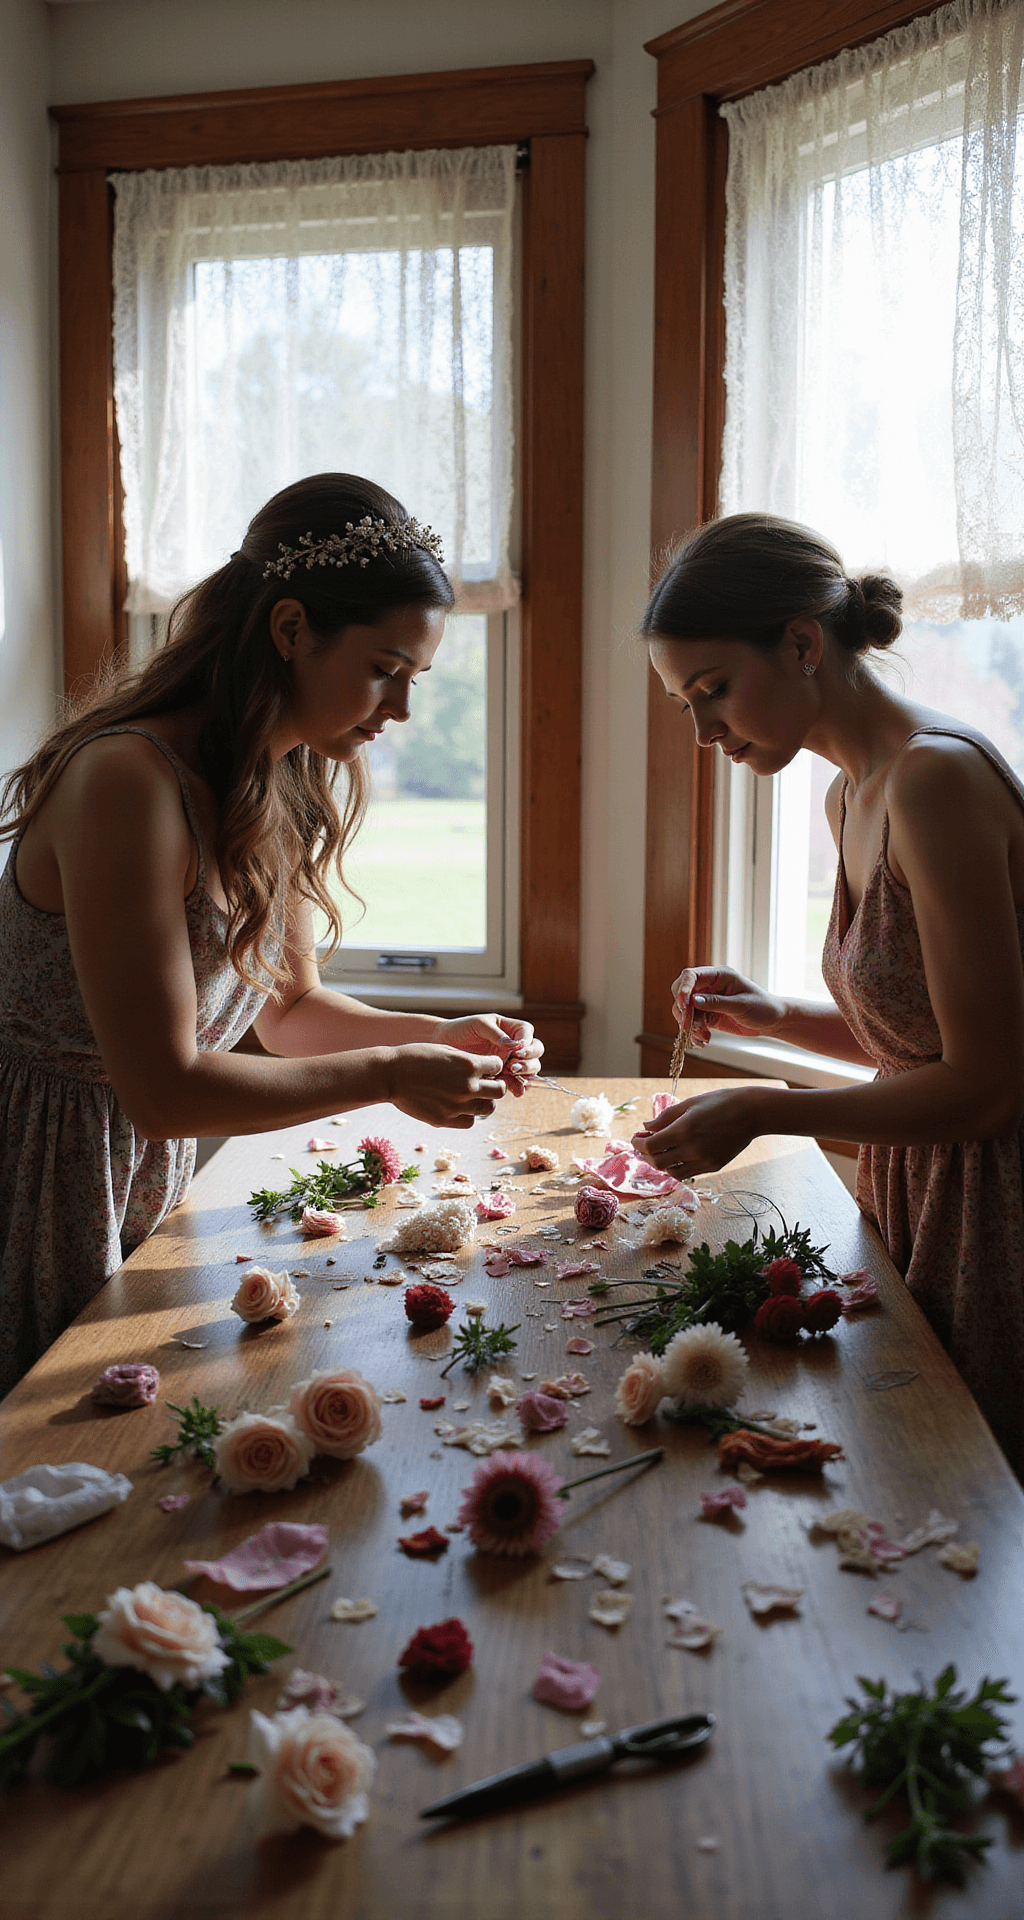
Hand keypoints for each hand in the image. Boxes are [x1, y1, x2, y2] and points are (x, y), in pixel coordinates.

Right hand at [384, 1044, 507, 1128]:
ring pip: (488, 1109)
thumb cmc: (416, 1057)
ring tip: (471, 1097)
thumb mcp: (446, 1050)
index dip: (492, 1066)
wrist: (390, 1075)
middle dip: (495, 1085)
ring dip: (484, 1102)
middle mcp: (468, 1086)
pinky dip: (468, 1116)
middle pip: (500, 1091)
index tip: (484, 1068)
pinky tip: (458, 1107)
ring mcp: (458, 1105)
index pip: (498, 1067)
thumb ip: (468, 1061)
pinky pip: (470, 1122)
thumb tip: (487, 1070)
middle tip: (484, 1084)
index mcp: (469, 1064)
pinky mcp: (446, 1120)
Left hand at [431, 1015, 542, 1095]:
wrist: (443, 1045)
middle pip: (535, 1052)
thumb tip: (515, 1045)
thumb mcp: (478, 1025)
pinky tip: (515, 1090)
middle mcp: (514, 1046)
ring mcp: (509, 1061)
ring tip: (512, 1076)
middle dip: (529, 1060)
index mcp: (510, 1029)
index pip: (528, 1033)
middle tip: (514, 1066)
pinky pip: (516, 1082)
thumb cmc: (460, 1030)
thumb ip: (496, 1034)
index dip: (527, 1043)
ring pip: (529, 1069)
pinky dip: (518, 1086)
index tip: (517, 1050)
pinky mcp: (502, 1076)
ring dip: (525, 1074)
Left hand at [631, 1088, 762, 1177]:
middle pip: (657, 1162)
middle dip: (645, 1154)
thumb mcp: (689, 1104)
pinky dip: (677, 1166)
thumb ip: (665, 1117)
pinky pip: (688, 1173)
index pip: (650, 1146)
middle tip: (643, 1145)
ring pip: (672, 1173)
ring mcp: (704, 1160)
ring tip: (660, 1151)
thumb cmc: (720, 1102)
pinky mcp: (714, 1166)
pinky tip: (677, 1155)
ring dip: (661, 1163)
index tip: (636, 1137)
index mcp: (684, 1130)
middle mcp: (692, 1149)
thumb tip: (646, 1126)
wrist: (752, 1113)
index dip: (638, 1143)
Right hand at [672, 966, 785, 1045]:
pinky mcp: (707, 1015)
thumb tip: (693, 1000)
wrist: (772, 1021)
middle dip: (682, 1009)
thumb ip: (717, 1003)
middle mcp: (709, 986)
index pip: (691, 975)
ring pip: (684, 1010)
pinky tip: (704, 1040)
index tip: (683, 1005)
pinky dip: (694, 1032)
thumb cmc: (763, 1007)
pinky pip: (692, 1022)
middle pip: (681, 992)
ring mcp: (707, 1001)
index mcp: (719, 976)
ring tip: (703, 1036)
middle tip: (688, 1025)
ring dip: (689, 1024)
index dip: (683, 988)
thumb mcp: (741, 1005)